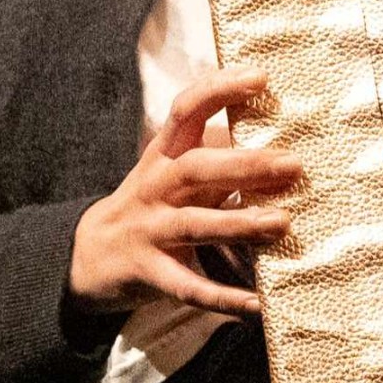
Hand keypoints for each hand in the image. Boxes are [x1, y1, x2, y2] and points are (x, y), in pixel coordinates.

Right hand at [66, 66, 297, 316]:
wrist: (88, 256)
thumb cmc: (153, 204)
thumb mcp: (173, 170)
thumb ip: (216, 153)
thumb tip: (283, 138)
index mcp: (163, 155)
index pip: (185, 111)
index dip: (219, 90)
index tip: (260, 77)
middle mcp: (155, 188)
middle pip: (196, 169)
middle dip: (245, 165)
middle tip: (294, 165)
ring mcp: (150, 231)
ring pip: (195, 225)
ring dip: (239, 224)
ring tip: (283, 222)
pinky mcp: (149, 273)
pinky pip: (189, 287)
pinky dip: (223, 297)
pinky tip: (258, 305)